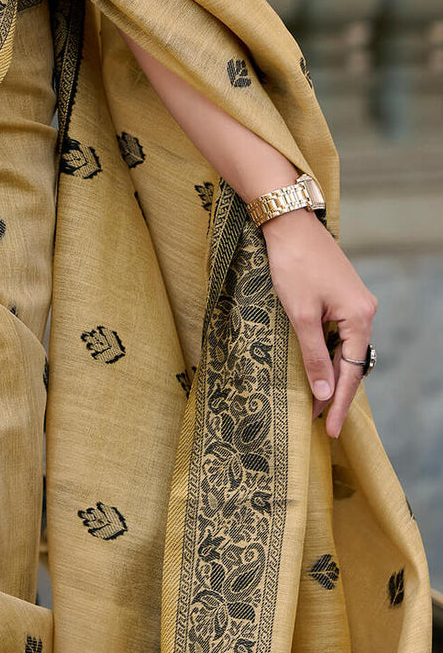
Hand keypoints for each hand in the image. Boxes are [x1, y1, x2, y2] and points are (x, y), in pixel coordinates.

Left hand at [260, 207, 376, 436]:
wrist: (288, 223)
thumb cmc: (293, 265)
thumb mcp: (300, 314)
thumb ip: (314, 355)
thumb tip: (323, 393)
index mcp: (359, 317)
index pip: (351, 371)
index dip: (338, 402)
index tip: (328, 429)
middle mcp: (364, 311)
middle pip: (351, 361)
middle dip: (335, 392)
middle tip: (319, 422)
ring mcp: (354, 301)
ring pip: (344, 347)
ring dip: (330, 372)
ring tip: (315, 401)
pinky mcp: (341, 294)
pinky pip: (338, 332)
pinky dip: (328, 352)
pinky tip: (316, 365)